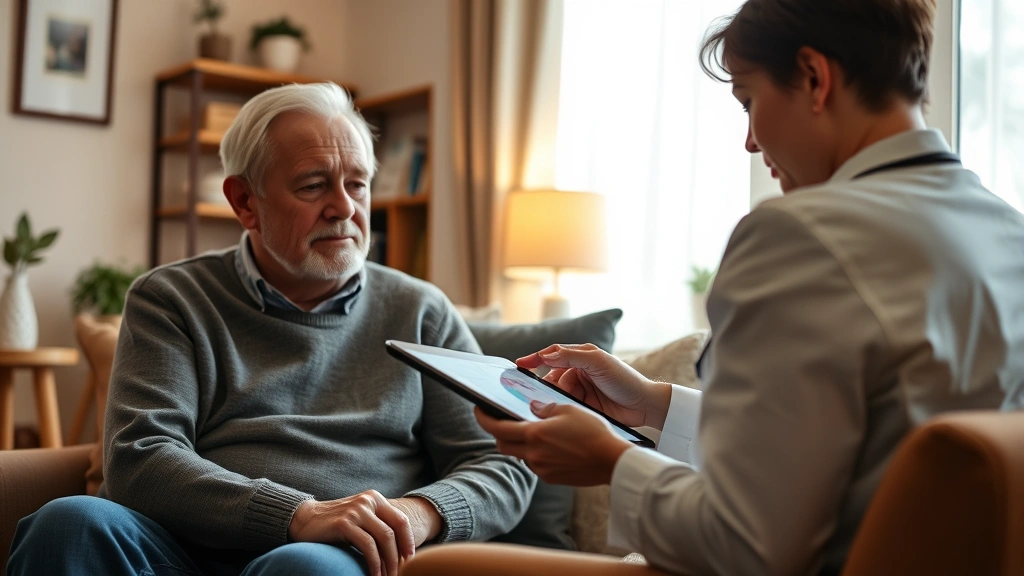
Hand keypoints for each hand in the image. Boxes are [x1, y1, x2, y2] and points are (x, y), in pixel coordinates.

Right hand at [288, 491, 436, 575]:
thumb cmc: (335, 524)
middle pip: (394, 530)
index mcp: (375, 498)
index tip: (411, 559)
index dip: (408, 541)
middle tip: (401, 572)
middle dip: (400, 555)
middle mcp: (367, 501)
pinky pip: (367, 546)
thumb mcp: (360, 519)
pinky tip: (374, 575)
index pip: (401, 520)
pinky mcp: (344, 523)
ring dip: (389, 562)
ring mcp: (356, 511)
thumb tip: (399, 548)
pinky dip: (374, 564)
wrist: (304, 520)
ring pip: (383, 539)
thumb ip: (377, 525)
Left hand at [474, 402, 633, 485]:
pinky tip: (550, 445)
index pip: (496, 428)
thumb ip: (545, 408)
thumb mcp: (569, 409)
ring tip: (532, 431)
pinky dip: (535, 454)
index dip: (483, 418)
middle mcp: (533, 454)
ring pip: (519, 455)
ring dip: (519, 444)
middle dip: (499, 432)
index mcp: (534, 434)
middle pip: (502, 445)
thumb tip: (532, 408)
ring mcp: (541, 469)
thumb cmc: (593, 432)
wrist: (611, 461)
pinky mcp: (551, 478)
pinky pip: (535, 464)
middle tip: (502, 420)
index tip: (478, 409)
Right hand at [517, 343, 672, 429]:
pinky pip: (565, 406)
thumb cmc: (625, 379)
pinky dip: (561, 410)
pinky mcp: (583, 407)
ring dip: (554, 399)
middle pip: (552, 377)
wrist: (645, 406)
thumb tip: (546, 355)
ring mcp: (581, 390)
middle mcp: (579, 371)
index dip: (535, 359)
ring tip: (552, 407)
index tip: (519, 365)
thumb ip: (571, 356)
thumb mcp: (598, 362)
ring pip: (557, 393)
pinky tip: (559, 415)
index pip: (553, 354)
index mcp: (581, 356)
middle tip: (535, 395)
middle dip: (545, 385)